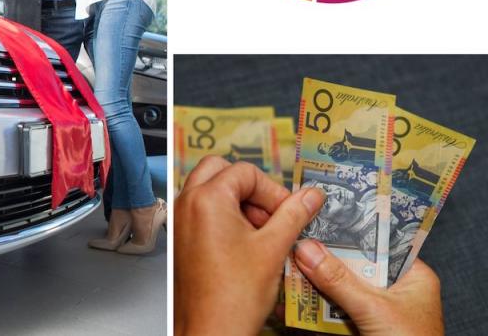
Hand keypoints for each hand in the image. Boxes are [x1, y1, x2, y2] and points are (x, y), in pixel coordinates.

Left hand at [174, 156, 324, 335]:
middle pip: (221, 171)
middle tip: (271, 214)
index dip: (272, 190)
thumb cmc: (233, 296)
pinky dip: (225, 217)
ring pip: (210, 190)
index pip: (245, 172)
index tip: (288, 211)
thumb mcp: (274, 248)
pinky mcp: (181, 238)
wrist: (210, 331)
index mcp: (206, 198)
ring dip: (238, 202)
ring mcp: (180, 221)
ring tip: (262, 234)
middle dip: (250, 189)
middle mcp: (186, 204)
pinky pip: (202, 211)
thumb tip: (311, 195)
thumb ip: (294, 214)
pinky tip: (246, 245)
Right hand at [294, 239, 443, 335]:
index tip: (316, 219)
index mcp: (412, 276)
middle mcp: (395, 290)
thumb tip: (306, 249)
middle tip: (294, 244)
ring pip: (339, 290)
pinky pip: (333, 313)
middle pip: (352, 266)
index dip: (347, 231)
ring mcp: (376, 311)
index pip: (376, 243)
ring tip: (285, 271)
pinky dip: (313, 310)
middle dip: (323, 259)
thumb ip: (339, 280)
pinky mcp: (360, 329)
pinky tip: (290, 303)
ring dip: (313, 285)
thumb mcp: (373, 309)